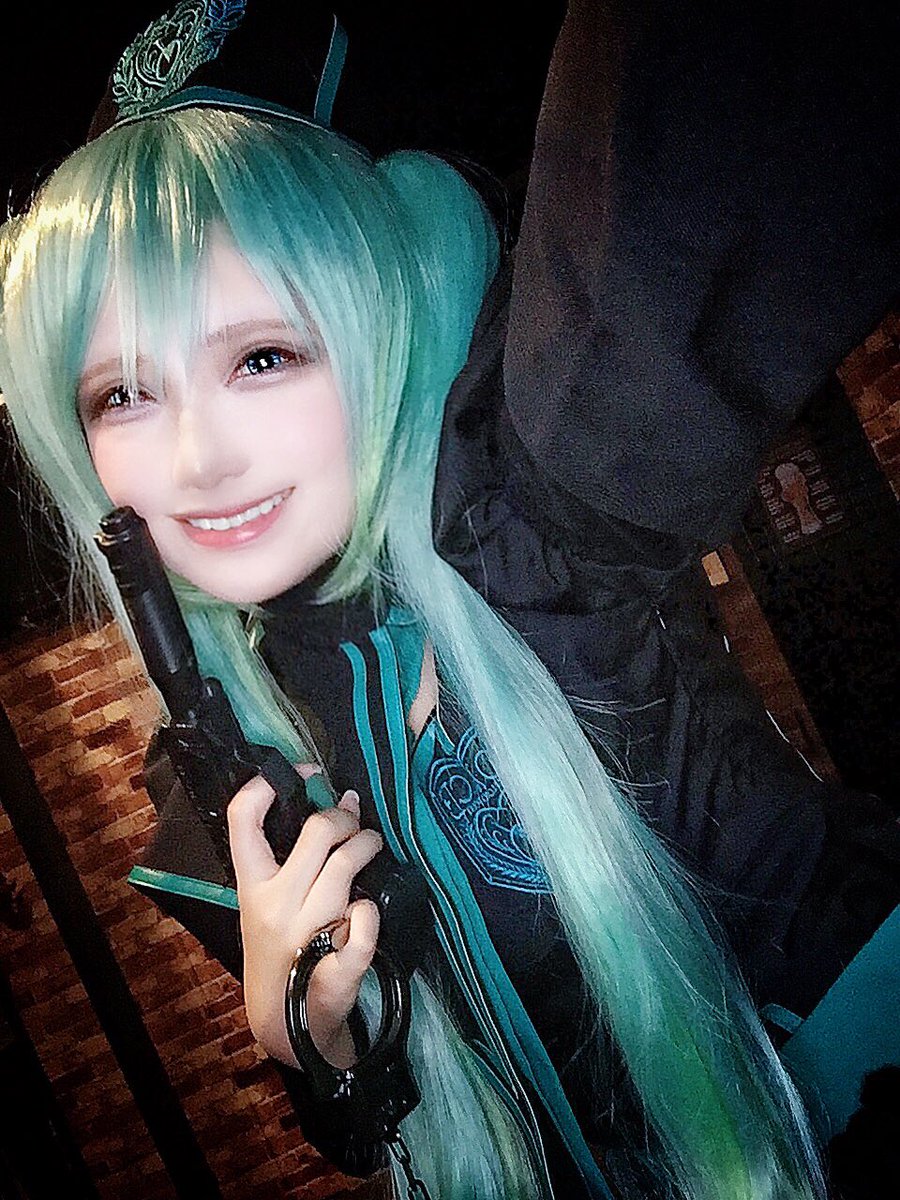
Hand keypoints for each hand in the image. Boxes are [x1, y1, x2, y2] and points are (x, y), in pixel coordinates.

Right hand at [227, 768, 381, 1068]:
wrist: (285, 1027)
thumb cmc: (281, 952)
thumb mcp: (269, 904)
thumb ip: (294, 858)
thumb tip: (344, 799)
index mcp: (251, 888)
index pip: (242, 819)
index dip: (268, 783)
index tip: (304, 772)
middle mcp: (276, 905)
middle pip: (317, 832)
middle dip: (346, 816)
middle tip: (355, 822)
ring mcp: (306, 934)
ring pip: (348, 867)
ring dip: (369, 846)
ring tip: (371, 847)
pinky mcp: (337, 965)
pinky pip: (365, 920)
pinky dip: (372, 910)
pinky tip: (368, 909)